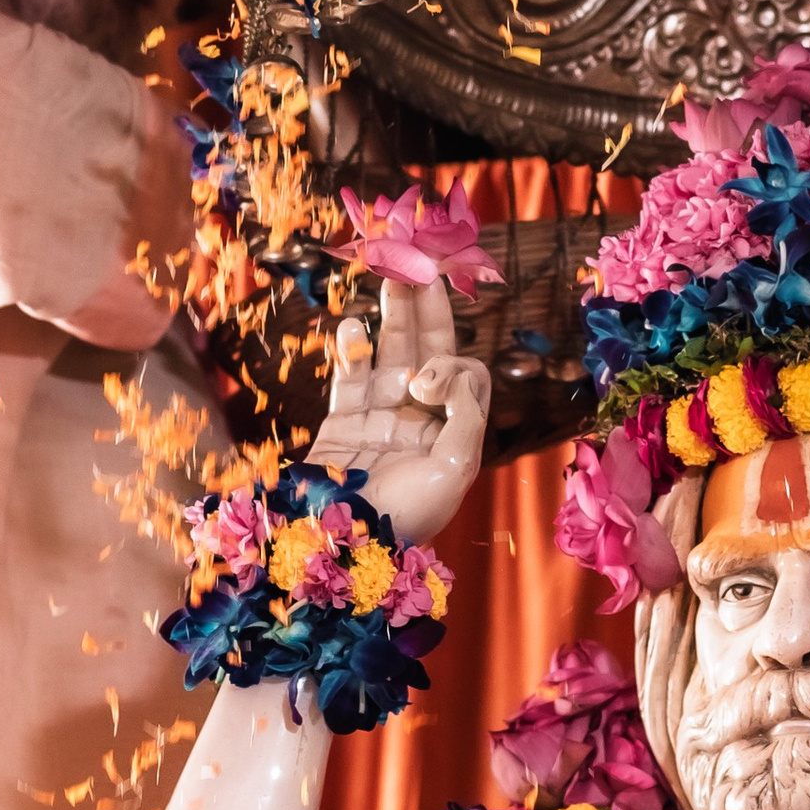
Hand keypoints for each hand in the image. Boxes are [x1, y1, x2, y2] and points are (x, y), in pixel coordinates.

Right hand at [305, 272, 489, 546]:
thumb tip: (443, 374)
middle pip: (429, 348)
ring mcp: (382, 415)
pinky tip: (350, 326)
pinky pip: (351, 375)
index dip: (451, 365)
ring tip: (390, 273)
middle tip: (419, 262)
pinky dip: (351, 349)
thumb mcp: (457, 466)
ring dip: (391, 314)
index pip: (464, 373)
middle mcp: (422, 417)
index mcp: (455, 429)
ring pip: (390, 352)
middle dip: (426, 307)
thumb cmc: (409, 513)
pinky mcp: (344, 420)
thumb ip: (464, 412)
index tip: (425, 386)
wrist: (348, 547)